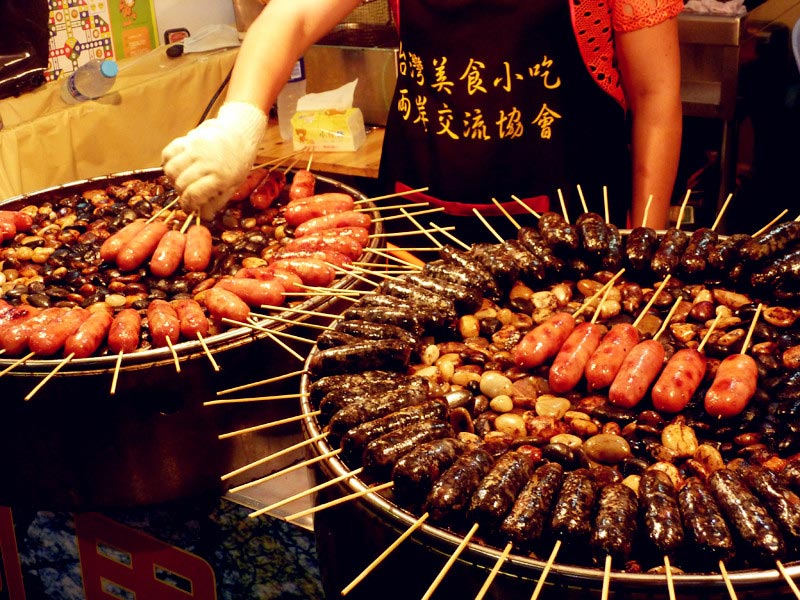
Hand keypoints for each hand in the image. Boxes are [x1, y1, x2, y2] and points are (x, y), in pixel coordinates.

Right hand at [162, 101, 266, 219]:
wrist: (239, 134)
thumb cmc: (237, 163)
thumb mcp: (233, 185)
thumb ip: (217, 201)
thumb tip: (202, 217)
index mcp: (221, 177)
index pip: (194, 195)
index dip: (187, 205)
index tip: (188, 207)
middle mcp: (207, 162)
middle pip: (181, 184)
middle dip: (181, 194)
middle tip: (186, 194)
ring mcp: (196, 149)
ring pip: (171, 170)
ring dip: (172, 179)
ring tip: (181, 180)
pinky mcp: (188, 138)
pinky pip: (168, 153)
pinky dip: (167, 162)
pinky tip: (176, 166)